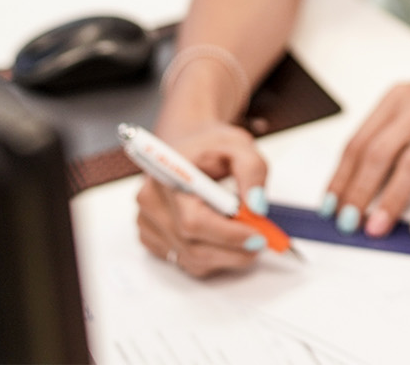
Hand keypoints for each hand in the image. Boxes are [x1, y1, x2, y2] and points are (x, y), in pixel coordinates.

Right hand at [134, 121, 269, 277]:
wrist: (189, 148)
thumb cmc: (211, 148)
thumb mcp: (240, 147)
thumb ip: (252, 172)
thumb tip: (256, 208)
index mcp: (168, 175)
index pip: (193, 221)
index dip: (227, 235)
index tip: (258, 237)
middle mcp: (151, 201)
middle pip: (193, 246)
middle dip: (234, 251)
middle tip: (261, 242)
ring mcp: (147, 222)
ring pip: (191, 259)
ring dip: (225, 257)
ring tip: (246, 238)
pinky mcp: (151, 238)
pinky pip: (185, 262)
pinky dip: (211, 258)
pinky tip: (222, 240)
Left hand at [323, 50, 409, 237]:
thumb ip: (385, 139)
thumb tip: (353, 187)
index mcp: (398, 98)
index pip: (359, 141)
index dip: (341, 176)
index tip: (329, 205)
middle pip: (380, 152)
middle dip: (359, 191)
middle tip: (347, 221)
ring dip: (391, 201)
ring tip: (376, 227)